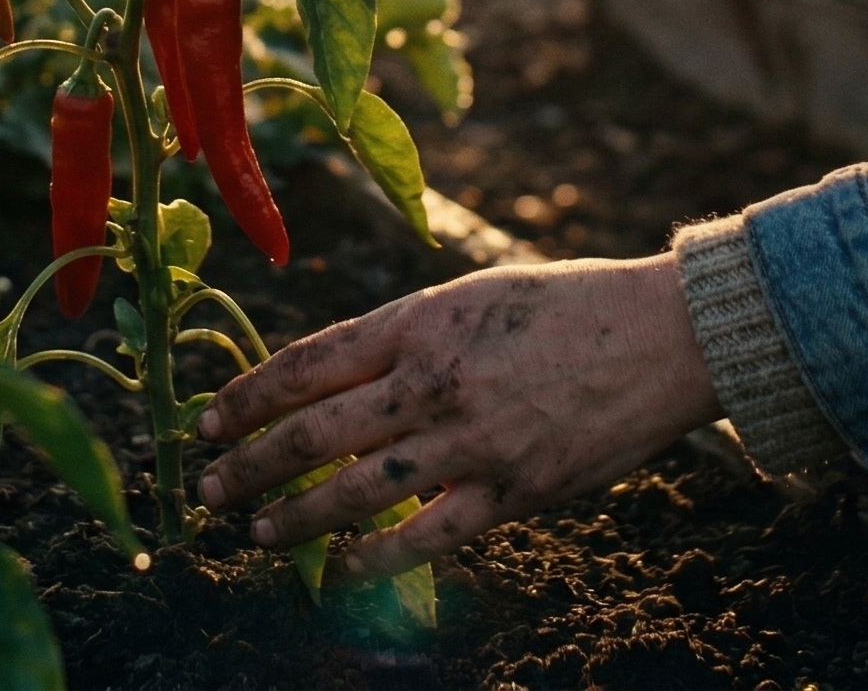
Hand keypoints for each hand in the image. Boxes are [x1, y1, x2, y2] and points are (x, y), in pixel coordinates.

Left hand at [193, 254, 722, 578]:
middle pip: (315, 430)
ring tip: (256, 532)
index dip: (250, 396)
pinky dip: (373, 560)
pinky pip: (425, 538)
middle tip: (208, 489)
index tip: (209, 421)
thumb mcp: (472, 296)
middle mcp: (434, 379)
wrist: (660, 334)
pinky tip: (337, 572)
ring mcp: (472, 440)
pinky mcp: (512, 492)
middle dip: (251, 463)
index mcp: (421, 319)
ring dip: (296, 516)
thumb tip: (336, 380)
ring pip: (356, 490)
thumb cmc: (564, 304)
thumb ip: (407, 337)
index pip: (309, 362)